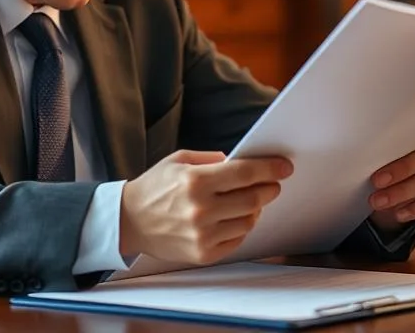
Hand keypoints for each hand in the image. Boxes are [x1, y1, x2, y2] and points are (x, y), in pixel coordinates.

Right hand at [119, 150, 292, 264]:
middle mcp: (200, 209)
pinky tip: (233, 217)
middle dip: (268, 188)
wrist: (129, 221)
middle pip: (253, 198)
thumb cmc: (155, 187)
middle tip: (272, 183)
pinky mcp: (202, 254)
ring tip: (248, 201)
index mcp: (195, 181)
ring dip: (255, 209)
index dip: (269, 168)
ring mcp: (202, 235)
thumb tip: (243, 164)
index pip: (244, 173)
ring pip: (249, 221)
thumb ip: (213, 160)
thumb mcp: (180, 160)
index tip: (285, 167)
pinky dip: (241, 227)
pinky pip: (237, 240)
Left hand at [368, 126, 414, 231]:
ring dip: (404, 195)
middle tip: (376, 194)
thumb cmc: (411, 155)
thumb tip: (369, 158)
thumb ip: (397, 148)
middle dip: (399, 181)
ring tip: (382, 203)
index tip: (376, 178)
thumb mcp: (406, 147)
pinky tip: (400, 213)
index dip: (400, 163)